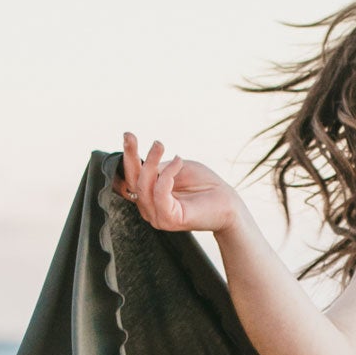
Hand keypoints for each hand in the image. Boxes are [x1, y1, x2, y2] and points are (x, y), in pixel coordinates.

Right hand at [114, 132, 244, 235]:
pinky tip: (178, 162)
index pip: (133, 177)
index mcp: (151, 196)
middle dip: (131, 156)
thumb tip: (141, 161)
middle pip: (133, 181)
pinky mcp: (169, 219)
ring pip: (144, 186)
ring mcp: (158, 216)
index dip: (128, 156)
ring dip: (151, 162)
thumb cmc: (205, 185)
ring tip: (160, 145)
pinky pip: (160, 193)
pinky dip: (167, 175)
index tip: (127, 135)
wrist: (228, 203)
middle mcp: (150, 208)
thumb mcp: (178, 168)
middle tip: (133, 136)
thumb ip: (159, 167)